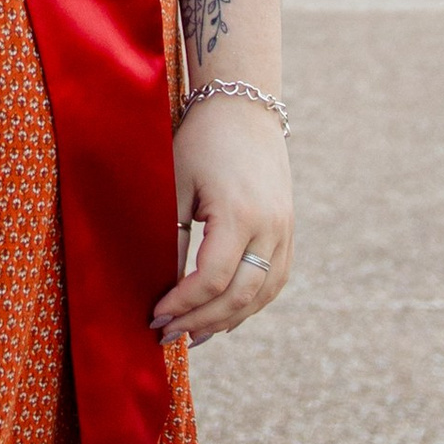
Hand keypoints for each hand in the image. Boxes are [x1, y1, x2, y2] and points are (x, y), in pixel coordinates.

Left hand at [155, 103, 291, 347]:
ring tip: (193, 335)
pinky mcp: (288, 230)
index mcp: (239, 213)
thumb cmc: (200, 141)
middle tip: (167, 334)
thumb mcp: (175, 183)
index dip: (182, 304)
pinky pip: (275, 279)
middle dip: (201, 321)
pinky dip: (251, 303)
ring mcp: (285, 230)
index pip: (211, 279)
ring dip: (227, 320)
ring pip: (262, 294)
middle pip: (240, 295)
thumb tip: (160, 285)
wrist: (243, 108)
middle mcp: (270, 226)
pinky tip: (225, 315)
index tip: (155, 314)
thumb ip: (170, 235)